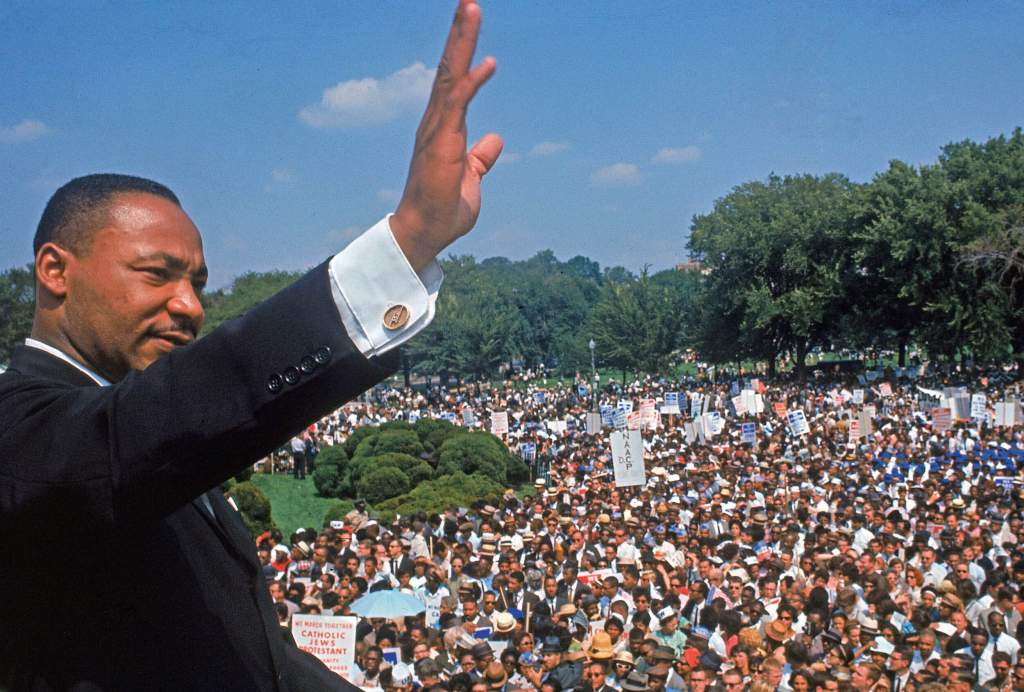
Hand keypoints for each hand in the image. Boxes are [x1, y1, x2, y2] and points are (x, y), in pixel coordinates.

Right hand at [390, 0, 502, 271]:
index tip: (470, 23)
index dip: (463, 52)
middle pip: (449, 68)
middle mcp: (436, 122)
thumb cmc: (444, 209)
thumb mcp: (470, 178)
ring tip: (471, 8)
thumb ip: (481, 158)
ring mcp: (437, 130)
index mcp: (443, 128)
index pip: (454, 81)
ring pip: (450, 76)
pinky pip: (458, 105)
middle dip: (460, 34)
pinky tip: (488, 62)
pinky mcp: (442, 143)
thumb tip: (494, 141)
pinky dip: (472, 82)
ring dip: (461, 42)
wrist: (426, 233)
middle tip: (469, 1)